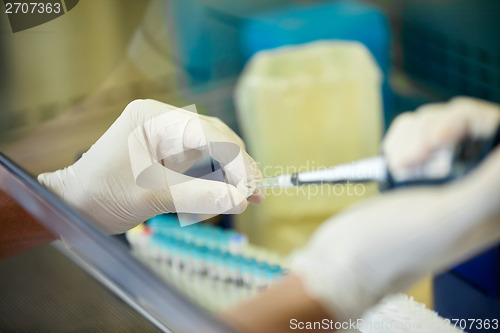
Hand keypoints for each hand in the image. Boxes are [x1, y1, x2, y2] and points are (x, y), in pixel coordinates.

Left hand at [38, 99, 263, 233]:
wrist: (73, 206)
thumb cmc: (100, 195)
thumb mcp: (150, 196)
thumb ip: (198, 196)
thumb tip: (242, 201)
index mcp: (152, 117)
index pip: (205, 132)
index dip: (233, 158)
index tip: (252, 185)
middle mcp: (163, 120)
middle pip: (213, 136)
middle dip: (237, 165)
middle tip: (257, 192)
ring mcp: (168, 136)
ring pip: (212, 149)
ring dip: (231, 172)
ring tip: (251, 195)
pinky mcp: (170, 153)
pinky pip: (202, 162)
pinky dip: (217, 179)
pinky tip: (232, 192)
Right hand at [291, 97, 499, 320]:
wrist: (344, 257)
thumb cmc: (391, 247)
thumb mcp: (445, 216)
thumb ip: (490, 185)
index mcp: (494, 204)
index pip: (499, 138)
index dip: (476, 126)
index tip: (444, 140)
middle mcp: (475, 187)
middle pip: (471, 123)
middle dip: (437, 131)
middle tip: (413, 159)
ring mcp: (444, 176)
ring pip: (440, 122)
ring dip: (414, 138)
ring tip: (400, 169)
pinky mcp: (417, 169)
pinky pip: (416, 131)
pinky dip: (400, 140)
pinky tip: (394, 165)